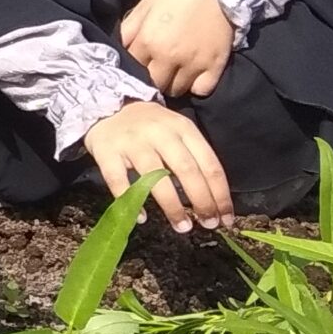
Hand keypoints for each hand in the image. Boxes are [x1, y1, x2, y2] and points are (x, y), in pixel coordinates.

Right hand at [82, 100, 233, 233]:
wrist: (109, 107)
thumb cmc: (152, 128)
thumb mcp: (178, 132)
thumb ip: (194, 158)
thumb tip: (213, 200)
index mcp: (183, 128)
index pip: (209, 164)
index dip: (220, 194)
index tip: (226, 218)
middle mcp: (160, 133)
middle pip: (186, 170)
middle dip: (201, 201)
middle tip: (208, 224)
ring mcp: (132, 142)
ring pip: (155, 177)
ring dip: (172, 206)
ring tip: (182, 226)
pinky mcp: (107, 152)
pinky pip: (119, 181)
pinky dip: (131, 201)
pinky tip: (142, 218)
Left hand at [121, 0, 233, 98]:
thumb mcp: (144, 6)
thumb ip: (129, 30)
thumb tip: (120, 50)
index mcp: (147, 41)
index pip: (133, 68)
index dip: (135, 67)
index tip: (141, 64)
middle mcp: (168, 56)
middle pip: (154, 84)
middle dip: (153, 79)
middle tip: (157, 71)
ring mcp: (193, 63)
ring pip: (176, 90)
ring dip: (173, 84)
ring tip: (174, 72)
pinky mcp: (215, 65)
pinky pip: (201, 90)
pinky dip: (197, 86)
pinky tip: (194, 75)